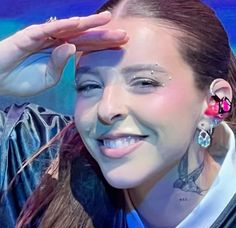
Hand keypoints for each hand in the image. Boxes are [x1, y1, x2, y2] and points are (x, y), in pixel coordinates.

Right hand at [0, 11, 127, 95]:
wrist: (0, 79)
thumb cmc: (23, 79)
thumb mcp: (48, 78)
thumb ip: (60, 65)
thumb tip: (72, 48)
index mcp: (62, 53)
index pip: (87, 47)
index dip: (103, 45)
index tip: (122, 45)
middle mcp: (57, 41)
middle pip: (84, 36)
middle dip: (103, 35)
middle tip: (124, 34)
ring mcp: (45, 36)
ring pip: (70, 28)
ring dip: (89, 23)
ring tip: (107, 20)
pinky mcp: (31, 35)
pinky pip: (50, 30)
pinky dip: (64, 26)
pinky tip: (80, 23)